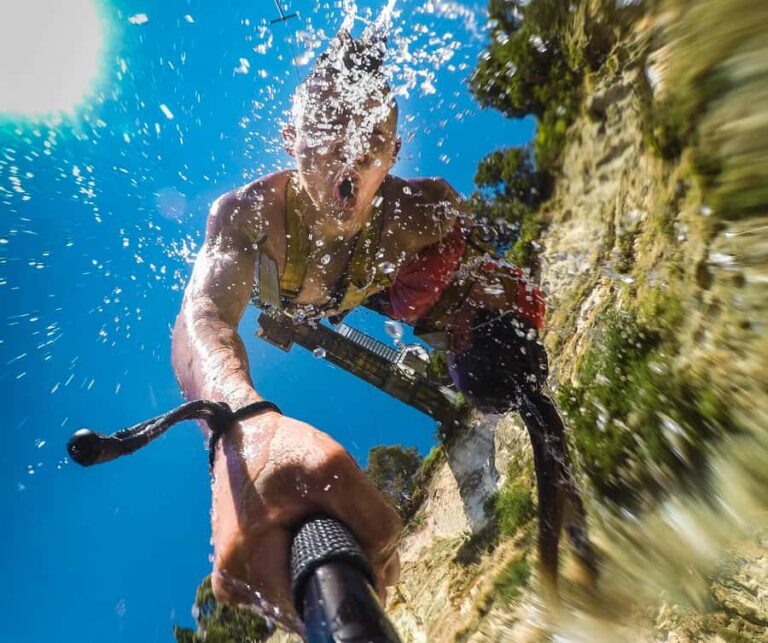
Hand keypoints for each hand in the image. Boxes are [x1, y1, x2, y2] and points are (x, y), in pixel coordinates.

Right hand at [209, 411, 401, 628]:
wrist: (241, 436)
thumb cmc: (282, 448)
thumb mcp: (334, 466)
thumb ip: (371, 519)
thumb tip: (387, 572)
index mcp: (248, 566)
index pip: (319, 604)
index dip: (351, 581)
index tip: (363, 549)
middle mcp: (236, 585)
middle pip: (311, 601)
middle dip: (341, 571)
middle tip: (349, 527)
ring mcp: (235, 582)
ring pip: (302, 593)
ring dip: (325, 565)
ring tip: (325, 521)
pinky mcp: (240, 574)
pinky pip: (288, 582)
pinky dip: (307, 560)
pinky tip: (308, 530)